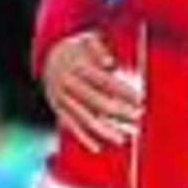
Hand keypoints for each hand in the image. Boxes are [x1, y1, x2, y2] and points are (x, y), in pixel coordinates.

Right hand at [42, 31, 140, 150]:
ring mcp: (62, 99)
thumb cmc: (75, 48)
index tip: (140, 98)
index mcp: (78, 67)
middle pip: (98, 103)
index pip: (105, 82)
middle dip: (121, 111)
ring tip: (122, 138)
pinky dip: (83, 138)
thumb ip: (99, 50)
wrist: (47, 56)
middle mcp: (69, 85)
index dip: (124, 91)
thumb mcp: (87, 39)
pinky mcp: (58, 110)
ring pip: (86, 119)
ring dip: (105, 130)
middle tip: (138, 116)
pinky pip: (71, 126)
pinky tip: (97, 147)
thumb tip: (109, 64)